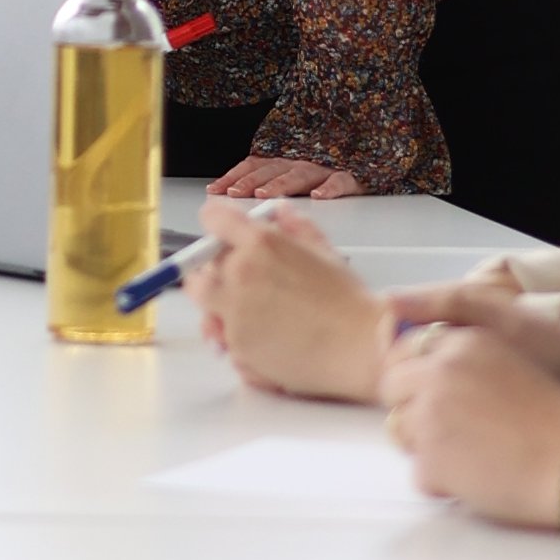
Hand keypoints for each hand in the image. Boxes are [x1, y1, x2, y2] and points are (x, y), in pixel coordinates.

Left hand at [184, 204, 390, 400]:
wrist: (362, 348)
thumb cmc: (349, 303)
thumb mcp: (325, 253)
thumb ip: (296, 228)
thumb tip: (280, 211)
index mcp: (261, 244)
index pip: (213, 219)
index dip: (218, 226)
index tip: (223, 235)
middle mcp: (240, 274)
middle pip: (196, 269)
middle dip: (211, 274)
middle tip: (236, 284)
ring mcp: (234, 313)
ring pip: (206, 307)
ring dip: (219, 309)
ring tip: (254, 317)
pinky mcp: (237, 346)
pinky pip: (225, 338)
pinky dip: (240, 340)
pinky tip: (270, 340)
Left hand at [207, 154, 365, 199]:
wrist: (370, 158)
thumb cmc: (327, 174)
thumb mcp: (293, 175)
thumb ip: (268, 182)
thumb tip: (233, 195)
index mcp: (284, 162)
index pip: (253, 166)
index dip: (234, 177)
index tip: (216, 190)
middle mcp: (300, 162)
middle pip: (271, 170)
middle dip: (251, 181)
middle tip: (236, 193)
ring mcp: (325, 168)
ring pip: (300, 174)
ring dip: (282, 184)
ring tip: (266, 193)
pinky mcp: (351, 177)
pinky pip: (340, 181)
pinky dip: (331, 187)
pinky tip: (320, 195)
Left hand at [377, 321, 559, 528]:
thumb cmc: (556, 414)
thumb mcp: (513, 356)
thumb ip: (460, 348)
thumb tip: (399, 315)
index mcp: (464, 342)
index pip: (405, 348)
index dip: (413, 374)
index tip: (429, 393)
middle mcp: (440, 371)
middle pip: (391, 387)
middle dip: (412, 408)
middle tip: (452, 429)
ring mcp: (431, 415)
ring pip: (398, 431)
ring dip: (426, 445)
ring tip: (473, 455)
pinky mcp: (432, 458)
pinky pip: (418, 473)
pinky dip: (443, 482)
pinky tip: (480, 479)